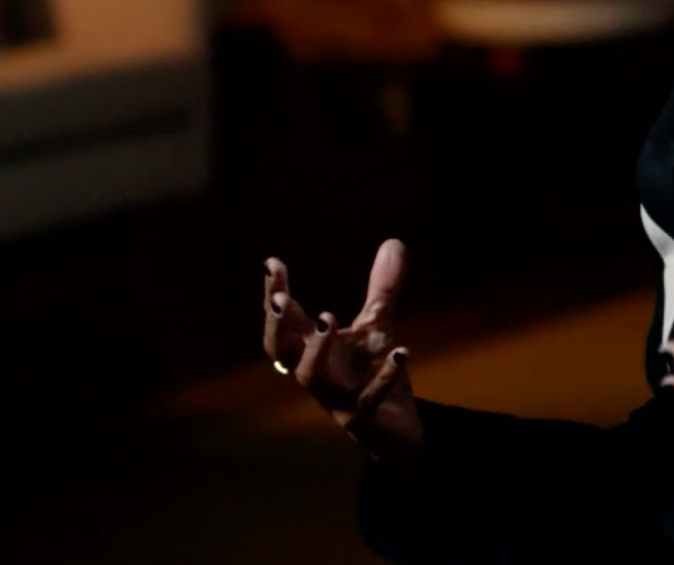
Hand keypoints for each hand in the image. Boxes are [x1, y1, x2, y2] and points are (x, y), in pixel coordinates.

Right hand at [263, 239, 423, 474]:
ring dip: (316, 348)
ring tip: (327, 317)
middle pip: (282, 352)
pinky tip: (401, 352)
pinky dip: (383, 377)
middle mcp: (317, 373)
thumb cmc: (373, 373)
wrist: (395, 432)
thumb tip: (394, 242)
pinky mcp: (362, 419)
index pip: (285, 321)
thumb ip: (382, 289)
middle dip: (276, 325)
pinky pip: (367, 399)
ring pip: (312, 378)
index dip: (275, 295)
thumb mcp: (377, 327)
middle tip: (280, 298)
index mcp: (314, 350)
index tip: (271, 263)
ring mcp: (336, 398)